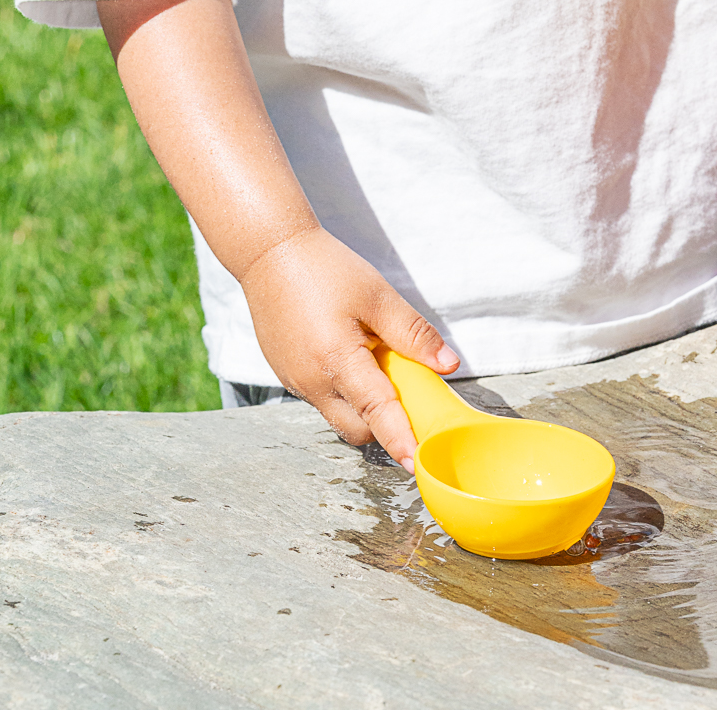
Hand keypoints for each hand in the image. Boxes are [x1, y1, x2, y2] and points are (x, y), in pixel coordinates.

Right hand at [240, 223, 459, 467]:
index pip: (376, 413)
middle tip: (404, 392)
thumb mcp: (377, 295)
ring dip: (361, 405)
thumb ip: (412, 334)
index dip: (399, 440)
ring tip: (373, 361)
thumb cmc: (325, 268)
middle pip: (356, 427)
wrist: (269, 252)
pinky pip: (320, 397)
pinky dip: (341, 390)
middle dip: (383, 423)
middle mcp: (311, 381)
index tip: (416, 463)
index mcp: (337, 360)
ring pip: (336, 414)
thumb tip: (447, 364)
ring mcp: (294, 380)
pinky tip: (348, 354)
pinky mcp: (286, 373)